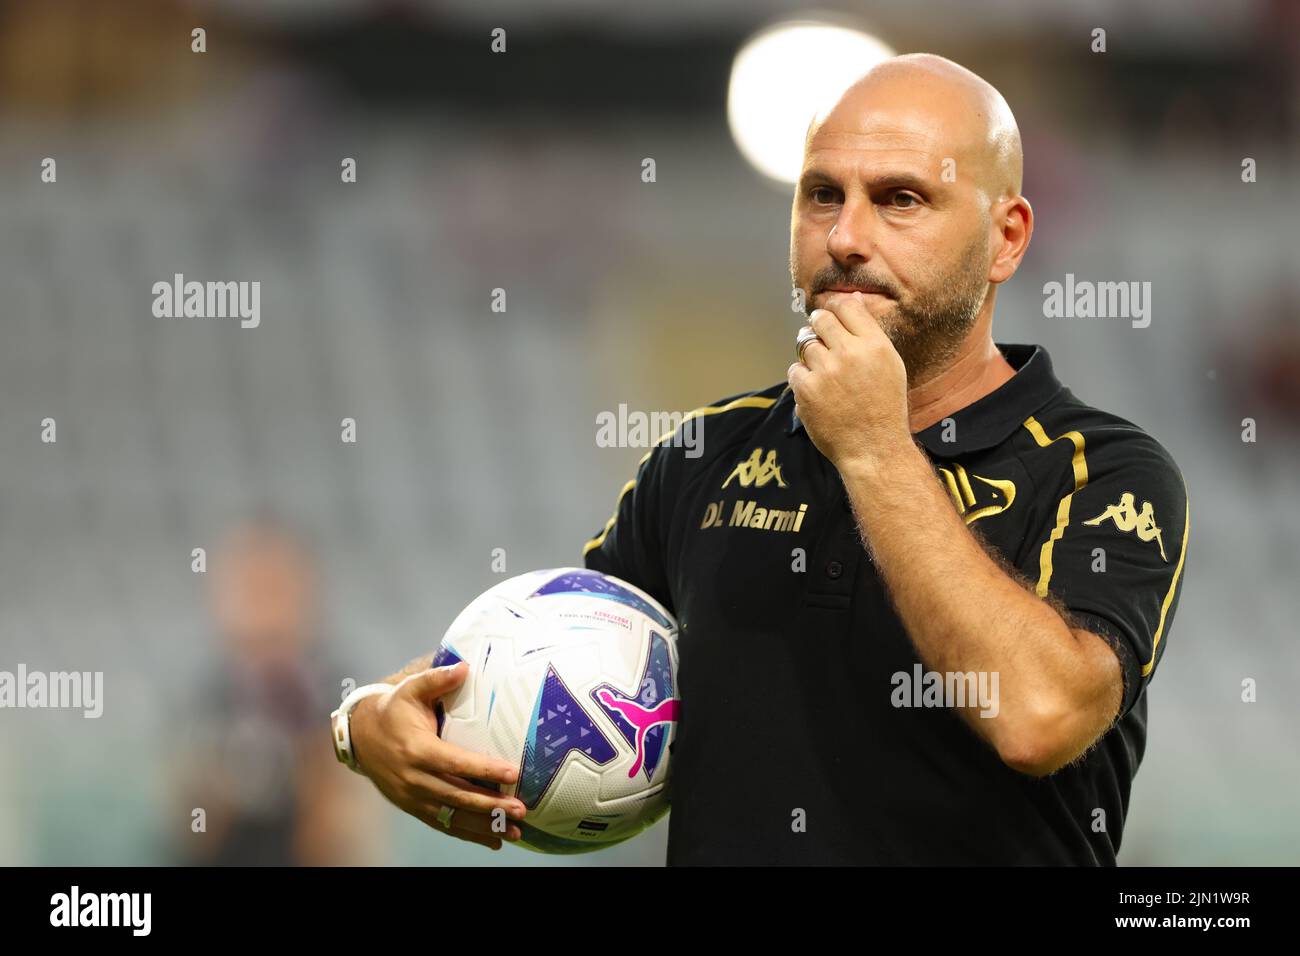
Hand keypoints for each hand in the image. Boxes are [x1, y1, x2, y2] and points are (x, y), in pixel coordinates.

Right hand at [350, 662, 526, 850]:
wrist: (360, 737)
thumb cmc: (393, 710)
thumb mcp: (411, 689)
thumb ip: (437, 679)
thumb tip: (465, 667)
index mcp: (417, 750)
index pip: (455, 763)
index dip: (484, 769)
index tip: (512, 773)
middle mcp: (414, 778)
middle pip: (457, 795)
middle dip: (491, 805)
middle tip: (521, 809)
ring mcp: (412, 797)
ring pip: (452, 816)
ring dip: (484, 826)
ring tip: (515, 829)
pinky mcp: (413, 807)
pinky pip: (443, 824)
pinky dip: (468, 834)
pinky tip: (493, 840)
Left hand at [787, 291, 910, 470]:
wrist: (873, 447)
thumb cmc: (883, 406)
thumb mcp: (890, 364)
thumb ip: (869, 331)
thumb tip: (853, 299)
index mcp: (874, 345)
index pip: (847, 306)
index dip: (835, 307)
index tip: (831, 315)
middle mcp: (850, 353)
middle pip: (820, 319)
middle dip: (818, 325)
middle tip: (821, 339)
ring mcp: (826, 371)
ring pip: (805, 344)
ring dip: (810, 355)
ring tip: (824, 373)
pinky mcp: (806, 389)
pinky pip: (794, 370)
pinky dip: (802, 378)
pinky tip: (817, 391)